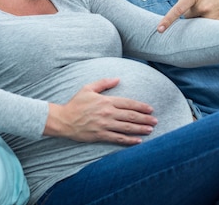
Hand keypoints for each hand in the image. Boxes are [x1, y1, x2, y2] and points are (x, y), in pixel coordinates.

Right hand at [43, 78, 157, 144]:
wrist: (63, 120)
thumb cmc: (76, 103)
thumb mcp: (88, 88)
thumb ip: (104, 83)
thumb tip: (117, 78)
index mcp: (106, 101)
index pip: (128, 103)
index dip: (141, 106)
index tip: (150, 109)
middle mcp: (108, 113)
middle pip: (131, 116)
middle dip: (145, 118)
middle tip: (155, 121)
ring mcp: (105, 125)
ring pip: (127, 127)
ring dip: (140, 129)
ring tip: (150, 130)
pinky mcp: (100, 135)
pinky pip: (118, 139)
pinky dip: (129, 140)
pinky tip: (138, 141)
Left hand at [157, 0, 218, 31]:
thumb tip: (179, 12)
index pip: (178, 9)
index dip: (168, 20)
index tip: (159, 30)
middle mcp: (202, 6)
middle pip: (186, 15)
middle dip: (190, 12)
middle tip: (204, 4)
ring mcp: (210, 16)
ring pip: (195, 22)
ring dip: (199, 17)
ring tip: (211, 7)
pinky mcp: (216, 24)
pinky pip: (204, 26)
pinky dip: (207, 22)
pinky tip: (216, 13)